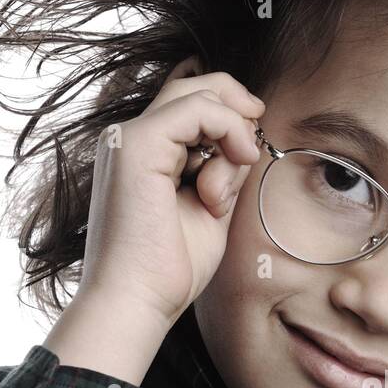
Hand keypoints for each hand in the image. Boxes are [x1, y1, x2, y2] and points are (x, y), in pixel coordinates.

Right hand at [78, 56, 264, 327]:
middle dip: (235, 103)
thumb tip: (248, 142)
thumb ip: (225, 173)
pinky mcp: (137, 145)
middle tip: (258, 132)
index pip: (187, 104)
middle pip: (191, 85)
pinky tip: (236, 164)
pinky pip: (196, 109)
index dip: (228, 110)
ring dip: (232, 132)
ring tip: (229, 187)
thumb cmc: (169, 270)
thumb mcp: (211, 210)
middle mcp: (130, 139)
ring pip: (196, 94)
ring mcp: (129, 138)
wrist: (136, 302)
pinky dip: (227, 130)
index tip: (253, 142)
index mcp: (143, 155)